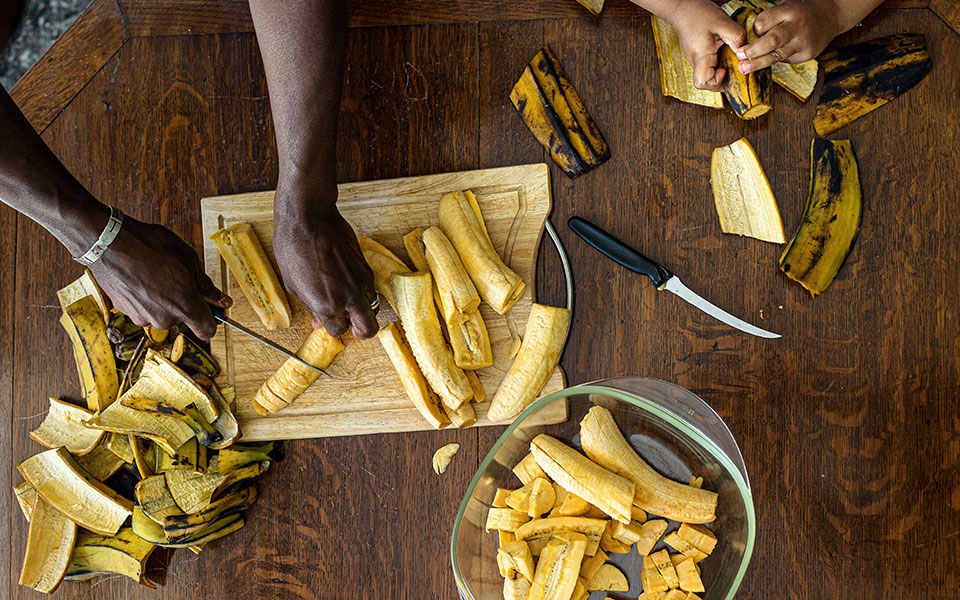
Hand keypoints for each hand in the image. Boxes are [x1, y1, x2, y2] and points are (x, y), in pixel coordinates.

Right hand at [89, 216, 229, 338]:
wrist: (110, 242)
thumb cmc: (151, 247)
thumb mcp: (189, 260)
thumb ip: (206, 286)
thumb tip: (222, 301)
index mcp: (185, 307)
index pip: (207, 330)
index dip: (212, 320)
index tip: (211, 310)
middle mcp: (164, 319)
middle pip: (182, 318)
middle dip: (183, 301)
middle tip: (177, 276)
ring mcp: (142, 317)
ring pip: (161, 312)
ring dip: (162, 298)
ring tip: (154, 273)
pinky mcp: (125, 312)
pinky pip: (143, 307)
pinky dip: (144, 296)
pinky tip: (140, 277)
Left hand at [273, 187, 377, 338]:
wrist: (308, 217)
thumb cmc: (293, 247)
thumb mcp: (294, 284)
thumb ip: (310, 306)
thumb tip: (318, 320)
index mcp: (327, 305)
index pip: (338, 330)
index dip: (332, 327)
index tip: (326, 320)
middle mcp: (349, 296)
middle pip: (368, 329)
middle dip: (359, 330)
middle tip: (348, 322)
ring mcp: (361, 281)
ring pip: (372, 307)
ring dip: (361, 308)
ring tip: (344, 298)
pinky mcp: (365, 266)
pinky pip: (369, 287)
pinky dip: (360, 290)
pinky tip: (344, 280)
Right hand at [668, 0, 746, 90]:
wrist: (681, 6)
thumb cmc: (697, 13)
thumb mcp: (722, 22)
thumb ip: (736, 37)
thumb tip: (744, 51)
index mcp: (700, 56)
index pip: (702, 83)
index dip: (716, 82)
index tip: (725, 70)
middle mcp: (695, 61)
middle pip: (706, 82)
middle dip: (721, 79)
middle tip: (731, 65)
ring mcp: (695, 58)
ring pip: (707, 74)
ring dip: (719, 70)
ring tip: (728, 55)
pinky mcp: (697, 53)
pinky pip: (707, 65)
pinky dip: (717, 62)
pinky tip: (723, 50)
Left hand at [737, 0, 839, 73]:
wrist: (828, 16)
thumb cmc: (798, 13)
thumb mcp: (784, 8)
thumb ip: (768, 22)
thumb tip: (746, 41)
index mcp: (789, 11)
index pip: (765, 21)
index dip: (755, 29)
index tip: (747, 35)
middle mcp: (797, 27)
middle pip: (772, 40)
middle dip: (753, 50)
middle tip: (739, 55)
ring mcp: (803, 42)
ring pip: (777, 56)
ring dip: (758, 63)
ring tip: (743, 68)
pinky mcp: (807, 54)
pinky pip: (786, 60)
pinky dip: (774, 61)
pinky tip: (766, 60)